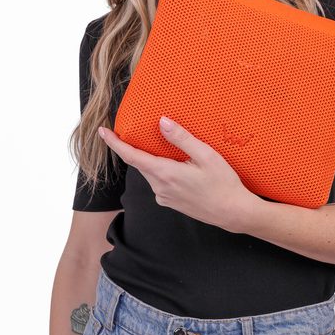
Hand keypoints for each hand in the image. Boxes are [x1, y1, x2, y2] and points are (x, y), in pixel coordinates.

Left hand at [98, 116, 254, 232]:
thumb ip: (181, 139)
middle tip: (138, 131)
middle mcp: (159, 187)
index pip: (132, 156)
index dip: (115, 143)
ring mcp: (164, 197)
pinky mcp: (170, 202)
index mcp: (165, 174)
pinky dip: (162, 170)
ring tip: (166, 148)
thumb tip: (162, 122)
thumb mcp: (206, 156)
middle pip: (140, 163)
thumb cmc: (223, 184)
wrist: (233, 213)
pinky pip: (159, 182)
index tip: (102, 132)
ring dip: (153, 160)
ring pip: (151, 172)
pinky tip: (179, 166)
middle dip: (136, 148)